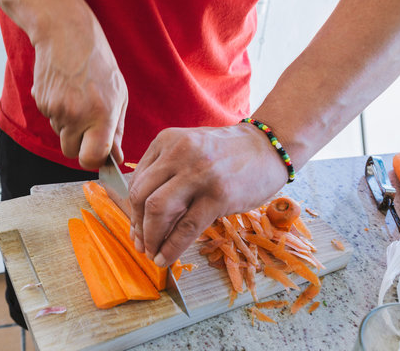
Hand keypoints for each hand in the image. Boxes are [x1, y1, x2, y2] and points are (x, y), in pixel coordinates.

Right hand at [31, 6, 127, 168]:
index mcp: (101, 116)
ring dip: (69, 126)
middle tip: (88, 124)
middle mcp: (76, 116)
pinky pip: (50, 120)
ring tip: (78, 99)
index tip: (98, 155)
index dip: (94, 161)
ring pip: (61, 135)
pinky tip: (66, 92)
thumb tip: (116, 157)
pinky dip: (58, 112)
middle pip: (72, 153)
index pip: (91, 158)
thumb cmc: (99, 65)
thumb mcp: (119, 96)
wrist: (66, 35)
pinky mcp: (41, 102)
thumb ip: (117, 130)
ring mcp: (55, 110)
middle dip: (80, 145)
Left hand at [128, 124, 288, 266]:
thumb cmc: (228, 153)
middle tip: (142, 245)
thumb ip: (167, 171)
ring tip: (153, 254)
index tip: (136, 229)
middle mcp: (179, 154)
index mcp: (167, 141)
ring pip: (158, 211)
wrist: (268, 148)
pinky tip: (167, 258)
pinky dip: (172, 247)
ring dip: (151, 239)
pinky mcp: (218, 195)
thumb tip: (144, 214)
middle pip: (141, 196)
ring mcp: (199, 173)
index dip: (132, 211)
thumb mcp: (190, 149)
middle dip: (138, 226)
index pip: (137, 181)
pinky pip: (186, 227)